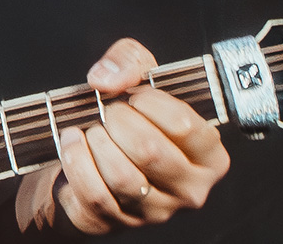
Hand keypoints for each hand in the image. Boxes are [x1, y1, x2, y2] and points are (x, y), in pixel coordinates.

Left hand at [50, 38, 230, 233]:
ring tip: (92, 129)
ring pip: (122, 176)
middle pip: (150, 151)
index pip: (185, 126)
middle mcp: (191, 189)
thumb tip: (107, 79)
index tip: (134, 97)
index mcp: (209, 156)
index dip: (150, 103)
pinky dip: (77, 162)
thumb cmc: (127, 119)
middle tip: (108, 113)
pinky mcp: (120, 222)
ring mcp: (156, 211)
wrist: (92, 159)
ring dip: (97, 143)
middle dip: (118, 122)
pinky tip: (73, 145)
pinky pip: (95, 193)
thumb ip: (130, 60)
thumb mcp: (137, 77)